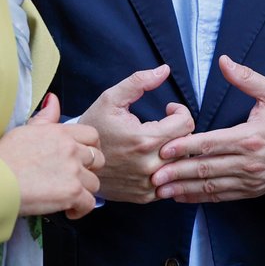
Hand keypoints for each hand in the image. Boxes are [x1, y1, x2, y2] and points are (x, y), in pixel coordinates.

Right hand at [0, 93, 102, 218]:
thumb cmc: (4, 157)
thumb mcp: (25, 130)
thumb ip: (45, 117)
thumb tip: (53, 99)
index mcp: (61, 132)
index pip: (92, 135)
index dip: (90, 147)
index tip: (82, 158)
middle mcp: (71, 150)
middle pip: (98, 159)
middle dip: (89, 169)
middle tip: (75, 178)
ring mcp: (73, 172)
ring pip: (95, 183)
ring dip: (83, 191)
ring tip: (67, 195)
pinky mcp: (72, 193)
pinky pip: (89, 203)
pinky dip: (80, 209)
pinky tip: (68, 210)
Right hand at [80, 64, 194, 202]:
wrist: (76, 162)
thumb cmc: (94, 127)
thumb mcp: (111, 99)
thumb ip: (139, 82)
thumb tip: (165, 70)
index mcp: (145, 140)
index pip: (186, 124)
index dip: (180, 112)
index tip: (168, 110)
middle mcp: (150, 165)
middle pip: (188, 144)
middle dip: (179, 130)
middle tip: (162, 124)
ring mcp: (149, 183)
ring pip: (182, 163)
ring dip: (175, 149)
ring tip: (158, 140)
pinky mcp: (145, 195)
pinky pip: (171, 180)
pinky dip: (167, 168)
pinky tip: (152, 158)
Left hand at [152, 55, 264, 202]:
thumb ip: (247, 78)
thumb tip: (224, 61)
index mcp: (250, 137)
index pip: (211, 143)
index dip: (185, 148)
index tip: (164, 150)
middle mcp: (248, 162)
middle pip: (206, 168)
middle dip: (177, 173)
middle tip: (153, 175)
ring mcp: (250, 179)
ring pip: (211, 186)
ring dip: (185, 189)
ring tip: (161, 191)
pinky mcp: (253, 190)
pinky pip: (223, 195)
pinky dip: (201, 198)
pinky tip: (183, 197)